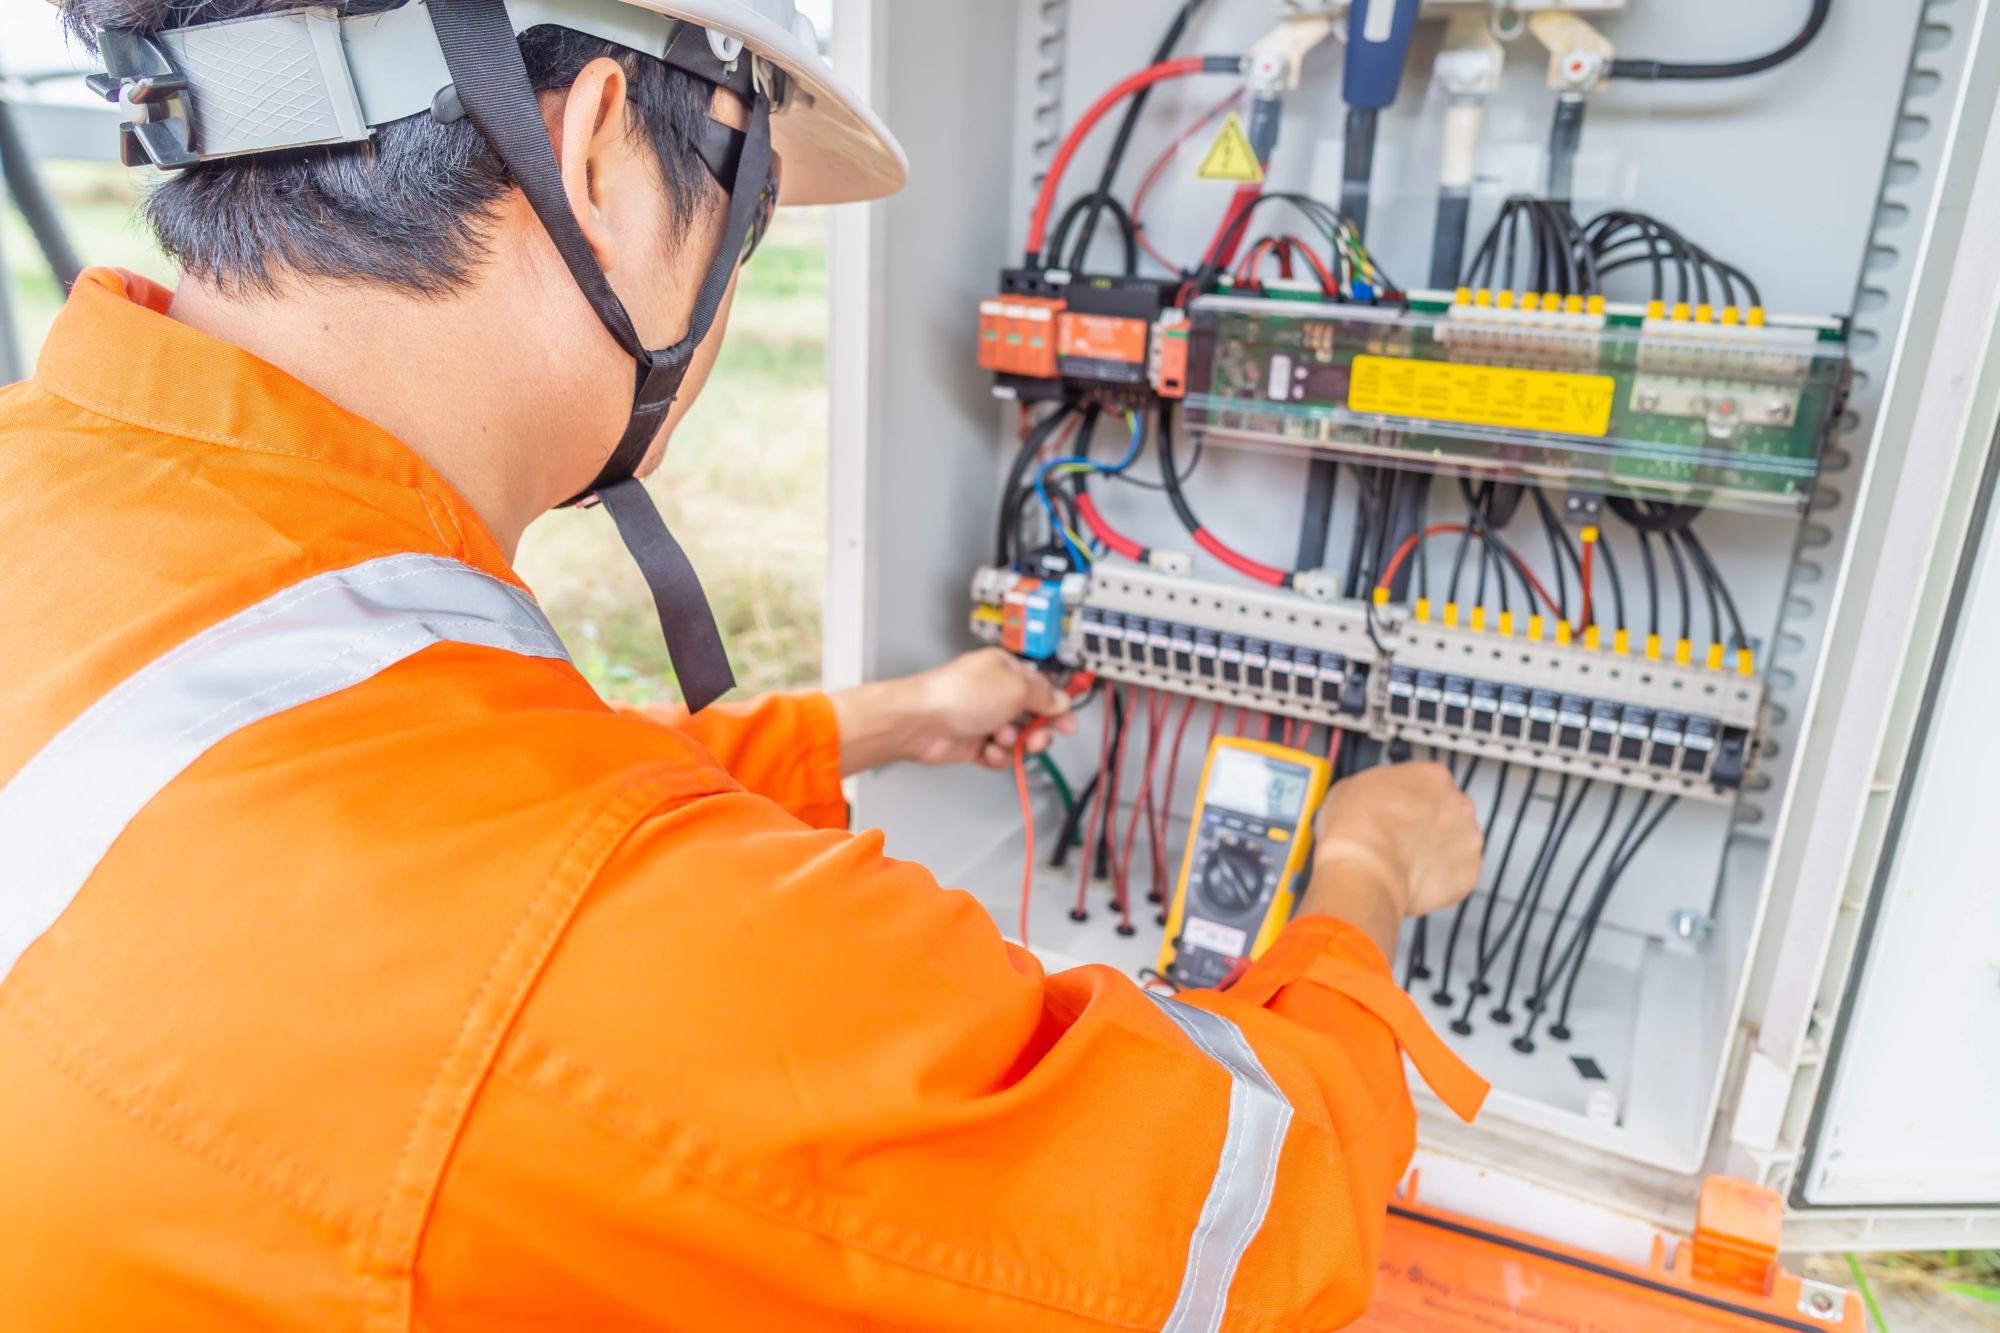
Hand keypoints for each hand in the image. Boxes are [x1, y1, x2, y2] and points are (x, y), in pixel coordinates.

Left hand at [830, 648, 1080, 774]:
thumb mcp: (1015, 687)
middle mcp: (995, 693)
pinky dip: (998, 756)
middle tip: (1038, 736)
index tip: (1068, 721)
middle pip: (1033, 716)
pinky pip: (999, 755)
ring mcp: (983, 718)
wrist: (922, 722)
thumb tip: (1061, 700)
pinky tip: (989, 750)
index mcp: (1005, 670)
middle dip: (1038, 729)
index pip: (1042, 687)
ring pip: (1018, 739)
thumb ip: (1044, 695)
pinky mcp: (974, 743)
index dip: (1058, 705)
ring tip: (1003, 739)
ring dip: (1015, 743)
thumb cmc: (957, 694)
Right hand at [1299, 761, 1482, 957]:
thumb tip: (1366, 798)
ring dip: (1438, 850)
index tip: (1402, 806)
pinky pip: (1459, 873)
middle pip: (1449, 810)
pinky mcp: (1469, 872)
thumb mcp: (1349, 788)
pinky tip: (1417, 878)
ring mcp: (1467, 837)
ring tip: (1408, 861)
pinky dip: (1443, 878)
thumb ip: (1374, 788)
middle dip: (1429, 823)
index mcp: (1431, 775)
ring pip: (1457, 842)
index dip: (1412, 797)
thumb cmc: (1356, 831)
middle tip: (1403, 836)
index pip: (1429, 780)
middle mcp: (1457, 802)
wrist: (1364, 871)